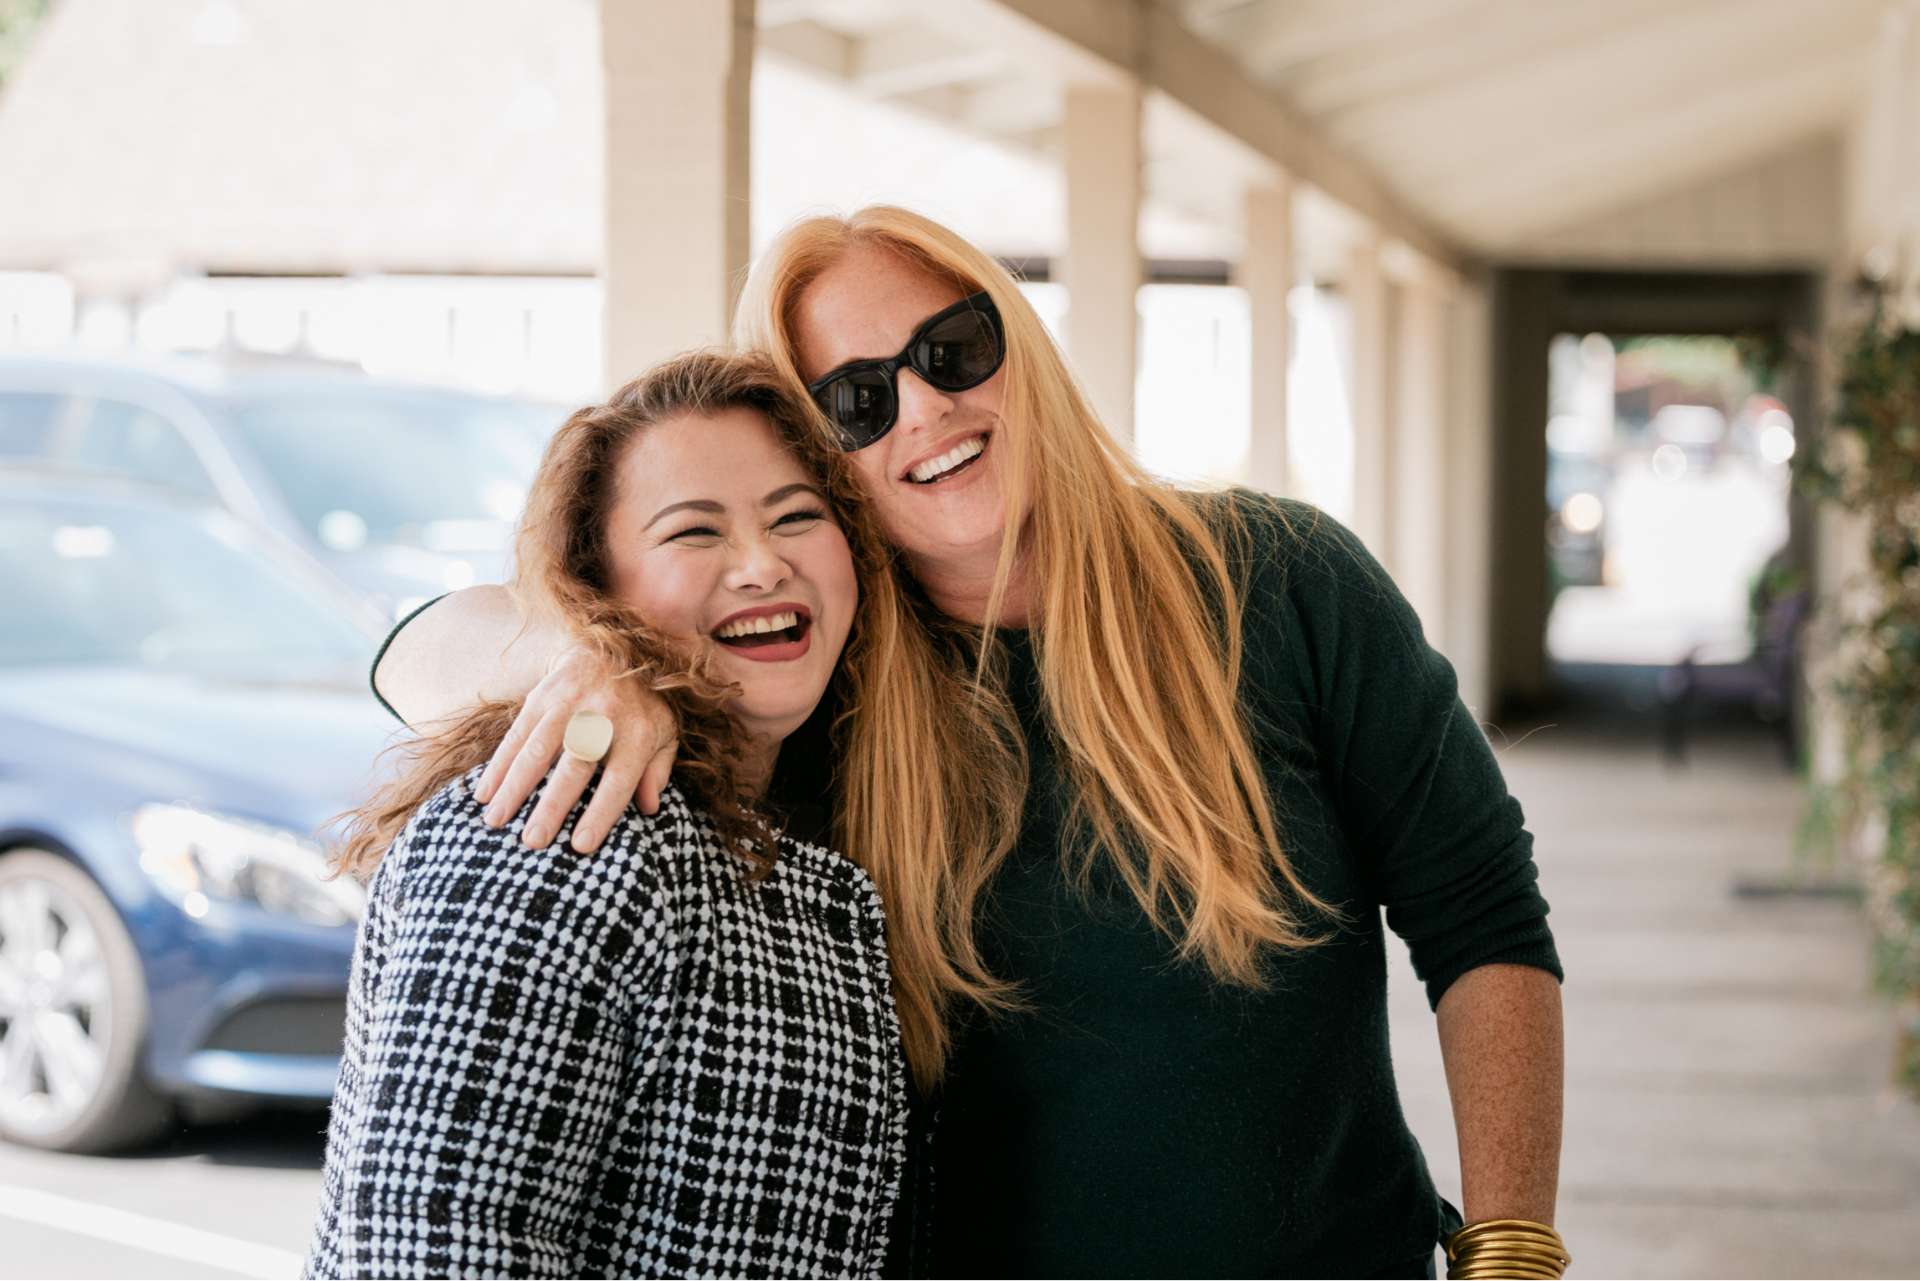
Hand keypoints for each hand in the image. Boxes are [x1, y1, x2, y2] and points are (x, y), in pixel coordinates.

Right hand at [472, 644, 677, 853]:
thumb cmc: (641, 706)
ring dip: (515, 786)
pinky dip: (498, 765)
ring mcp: (570, 703)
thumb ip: (658, 770)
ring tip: (496, 821)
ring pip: (538, 748)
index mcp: (639, 731)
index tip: (580, 845)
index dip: (600, 812)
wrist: (612, 647)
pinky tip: (484, 793)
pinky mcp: (542, 696)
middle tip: (532, 841)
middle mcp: (603, 715)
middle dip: (552, 805)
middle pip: (575, 765)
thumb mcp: (664, 733)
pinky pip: (517, 733)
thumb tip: (650, 809)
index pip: (619, 779)